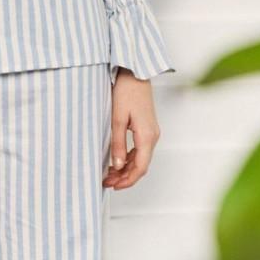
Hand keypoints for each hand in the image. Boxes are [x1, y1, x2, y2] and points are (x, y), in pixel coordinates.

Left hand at [102, 68, 160, 190]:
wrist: (135, 72)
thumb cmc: (126, 91)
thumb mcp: (117, 118)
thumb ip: (117, 144)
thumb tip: (117, 166)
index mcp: (147, 136)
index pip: (140, 167)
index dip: (128, 181)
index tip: (113, 186)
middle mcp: (153, 136)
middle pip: (141, 165)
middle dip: (125, 177)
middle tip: (107, 182)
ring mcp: (152, 131)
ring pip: (141, 158)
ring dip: (127, 168)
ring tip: (109, 173)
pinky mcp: (147, 127)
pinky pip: (140, 148)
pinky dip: (130, 158)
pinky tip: (117, 160)